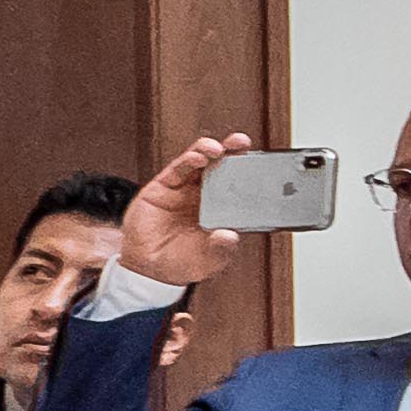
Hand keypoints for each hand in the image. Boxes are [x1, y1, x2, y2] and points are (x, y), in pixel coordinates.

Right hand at [116, 135, 259, 290]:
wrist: (149, 267)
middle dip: (233, 152)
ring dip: (209, 150)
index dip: (249, 173)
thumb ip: (220, 248)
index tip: (262, 164)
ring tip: (218, 149)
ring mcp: (184, 189)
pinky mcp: (163, 187)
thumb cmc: (183, 262)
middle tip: (243, 143)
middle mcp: (205, 195)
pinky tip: (198, 157)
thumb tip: (230, 236)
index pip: (239, 186)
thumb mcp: (208, 260)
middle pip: (222, 167)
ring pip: (200, 162)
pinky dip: (188, 160)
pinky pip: (178, 169)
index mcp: (223, 210)